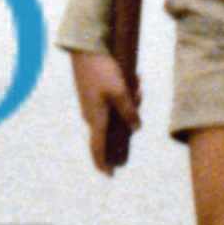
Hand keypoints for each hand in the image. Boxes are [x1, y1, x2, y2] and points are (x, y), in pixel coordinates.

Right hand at [69, 49, 139, 173]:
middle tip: (138, 93)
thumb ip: (129, 112)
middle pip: (116, 127)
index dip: (104, 163)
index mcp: (96, 118)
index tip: (111, 175)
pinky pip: (114, 100)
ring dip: (130, 101)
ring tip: (136, 82)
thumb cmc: (102, 71)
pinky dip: (124, 93)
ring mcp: (92, 105)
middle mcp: (92, 115)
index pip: (97, 148)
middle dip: (131, 116)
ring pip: (117, 111)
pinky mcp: (94, 95)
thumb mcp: (120, 92)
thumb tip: (136, 129)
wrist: (85, 49)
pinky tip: (132, 78)